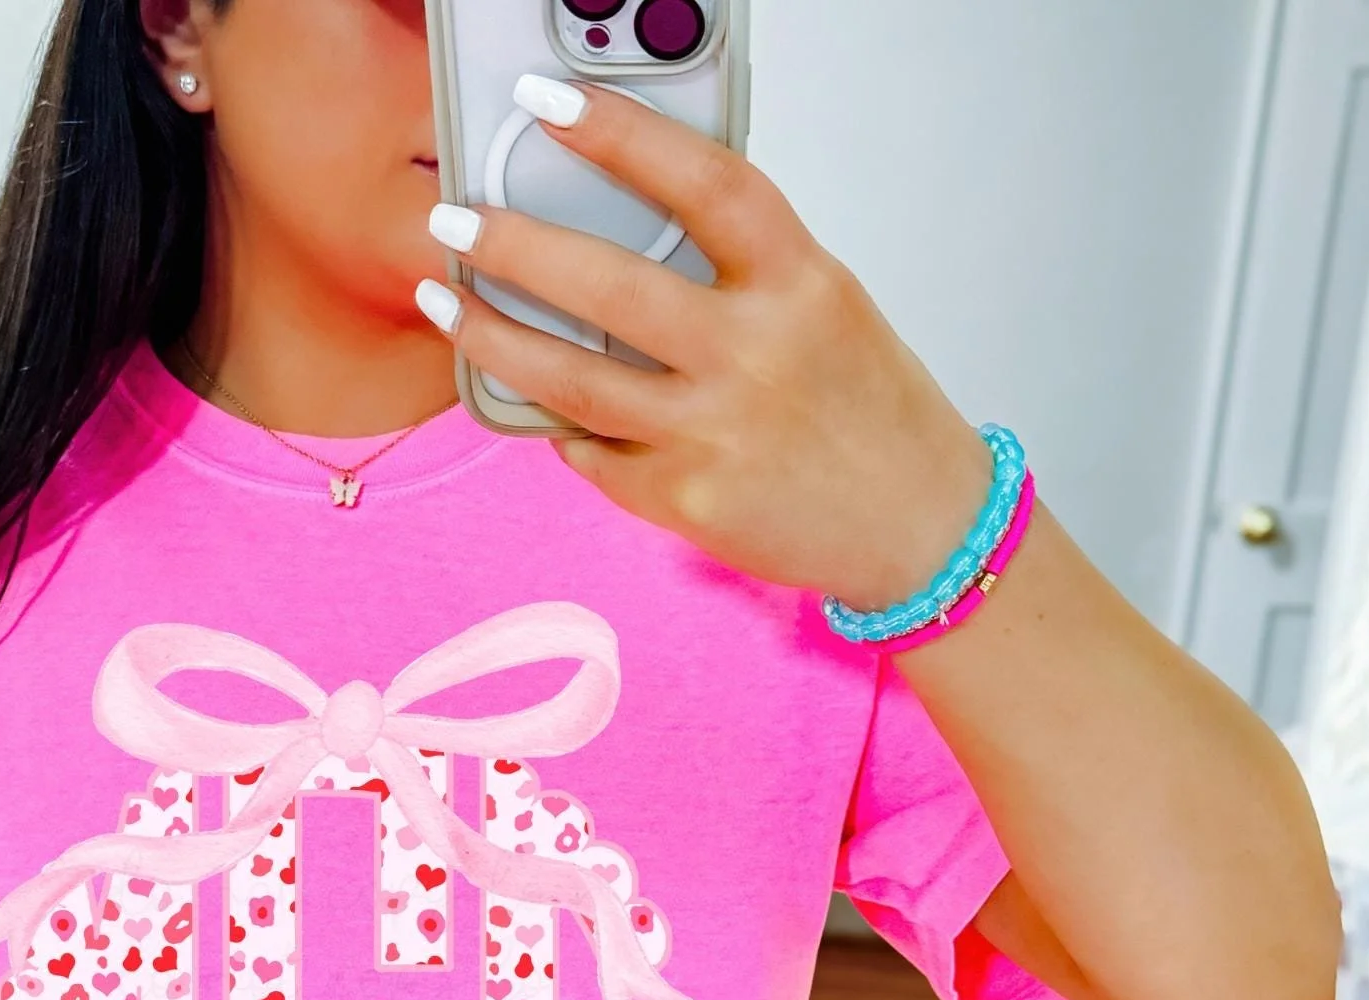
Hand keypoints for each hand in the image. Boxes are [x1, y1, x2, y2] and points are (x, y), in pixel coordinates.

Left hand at [418, 75, 992, 611]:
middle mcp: (755, 354)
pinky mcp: (685, 500)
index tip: (548, 102)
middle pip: (609, 286)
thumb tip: (626, 228)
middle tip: (454, 220)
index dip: (621, 133)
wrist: (920, 527)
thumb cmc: (869, 412)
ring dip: (493, 338)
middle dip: (512, 247)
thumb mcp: (825, 309)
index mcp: (800, 283)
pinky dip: (561, 428)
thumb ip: (741, 270)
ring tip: (449, 306)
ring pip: (571, 380)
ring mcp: (715, 432)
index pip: (702, 183)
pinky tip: (541, 405)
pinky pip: (591, 454)